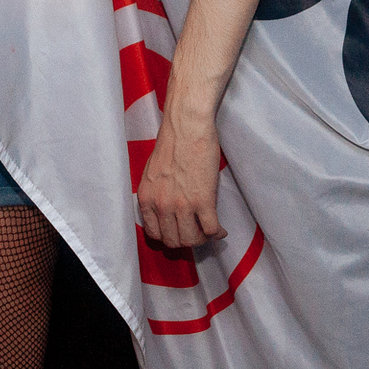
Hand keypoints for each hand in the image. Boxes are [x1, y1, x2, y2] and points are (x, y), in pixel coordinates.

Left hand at [137, 112, 226, 248]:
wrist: (186, 126)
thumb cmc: (172, 143)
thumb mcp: (152, 174)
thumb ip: (156, 194)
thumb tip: (165, 211)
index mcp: (146, 199)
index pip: (155, 235)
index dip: (169, 237)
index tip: (179, 232)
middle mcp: (161, 205)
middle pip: (174, 241)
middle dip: (187, 240)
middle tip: (196, 233)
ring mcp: (182, 205)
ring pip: (192, 240)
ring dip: (202, 239)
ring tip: (209, 231)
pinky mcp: (203, 201)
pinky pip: (211, 229)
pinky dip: (218, 234)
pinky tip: (221, 230)